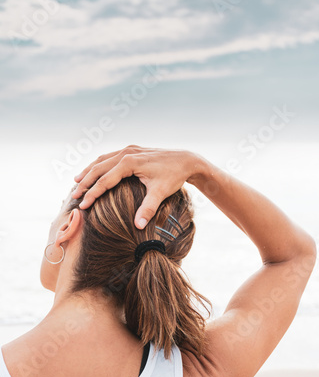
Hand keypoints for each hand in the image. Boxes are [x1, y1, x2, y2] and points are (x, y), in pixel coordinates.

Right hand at [72, 145, 200, 228]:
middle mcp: (126, 153)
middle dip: (85, 182)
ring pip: (102, 160)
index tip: (82, 206)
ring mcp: (129, 149)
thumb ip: (148, 209)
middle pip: (98, 168)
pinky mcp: (132, 150)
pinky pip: (110, 156)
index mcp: (129, 163)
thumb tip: (138, 226)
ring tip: (76, 182)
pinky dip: (99, 165)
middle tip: (74, 196)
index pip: (104, 180)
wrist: (186, 160)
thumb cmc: (173, 177)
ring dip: (89, 171)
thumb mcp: (160, 193)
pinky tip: (94, 172)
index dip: (92, 194)